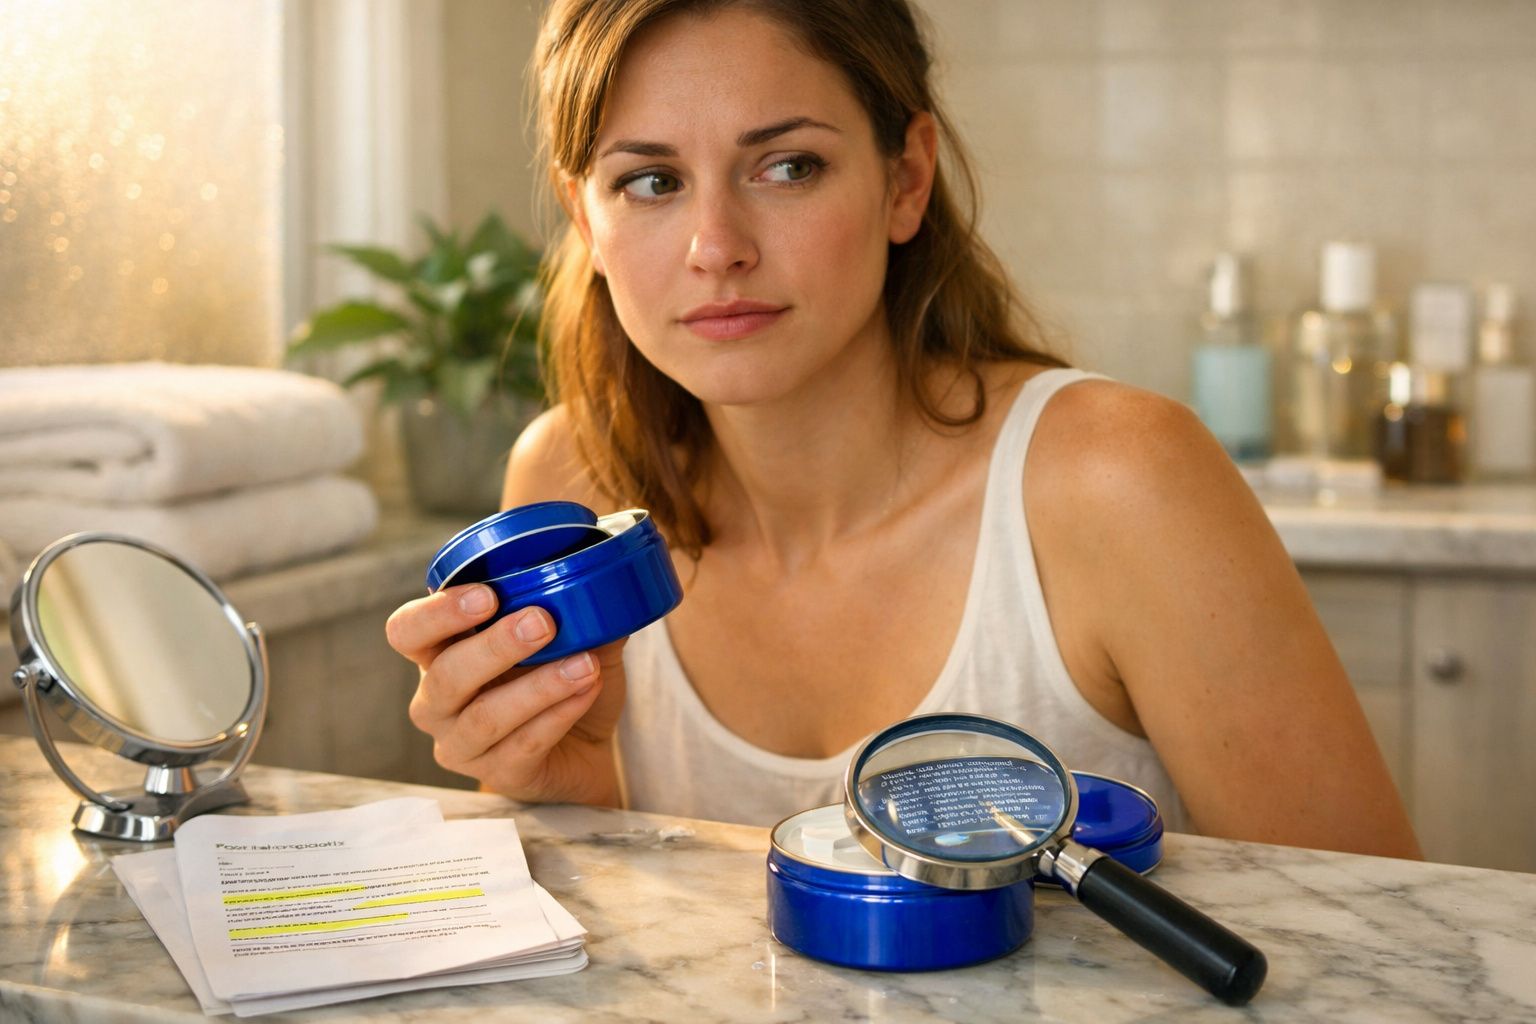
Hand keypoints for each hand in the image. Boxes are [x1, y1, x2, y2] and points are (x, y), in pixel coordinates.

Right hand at [388, 583, 626, 804]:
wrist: (590, 750)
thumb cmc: (564, 683)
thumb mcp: (571, 636)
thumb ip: (575, 605)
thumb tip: (599, 573)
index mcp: (441, 654)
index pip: (407, 631)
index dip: (436, 613)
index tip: (487, 595)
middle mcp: (438, 702)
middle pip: (445, 676)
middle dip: (494, 646)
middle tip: (542, 622)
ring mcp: (463, 745)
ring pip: (485, 717)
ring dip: (537, 687)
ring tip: (583, 664)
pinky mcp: (499, 776)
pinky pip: (523, 746)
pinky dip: (558, 715)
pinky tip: (586, 691)